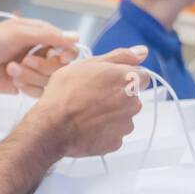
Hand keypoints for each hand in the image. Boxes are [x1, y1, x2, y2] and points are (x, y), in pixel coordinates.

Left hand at [0, 16, 77, 95]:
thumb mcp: (19, 33)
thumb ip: (48, 35)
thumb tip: (75, 37)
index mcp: (39, 35)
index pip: (66, 44)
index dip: (66, 52)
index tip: (61, 56)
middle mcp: (38, 52)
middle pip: (60, 65)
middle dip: (44, 64)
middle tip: (26, 61)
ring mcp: (31, 70)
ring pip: (49, 79)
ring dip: (31, 75)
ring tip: (12, 69)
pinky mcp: (24, 85)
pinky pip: (38, 91)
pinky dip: (27, 86)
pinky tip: (12, 80)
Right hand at [26, 46, 150, 157]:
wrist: (52, 125)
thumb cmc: (66, 92)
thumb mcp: (88, 64)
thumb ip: (120, 56)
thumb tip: (142, 51)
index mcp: (128, 80)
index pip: (142, 76)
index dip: (124, 77)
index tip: (108, 81)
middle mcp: (133, 103)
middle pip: (132, 97)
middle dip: (117, 97)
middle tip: (93, 97)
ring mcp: (125, 125)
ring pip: (123, 117)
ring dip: (111, 114)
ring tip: (87, 113)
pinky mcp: (116, 142)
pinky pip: (114, 134)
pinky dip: (104, 131)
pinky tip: (87, 126)